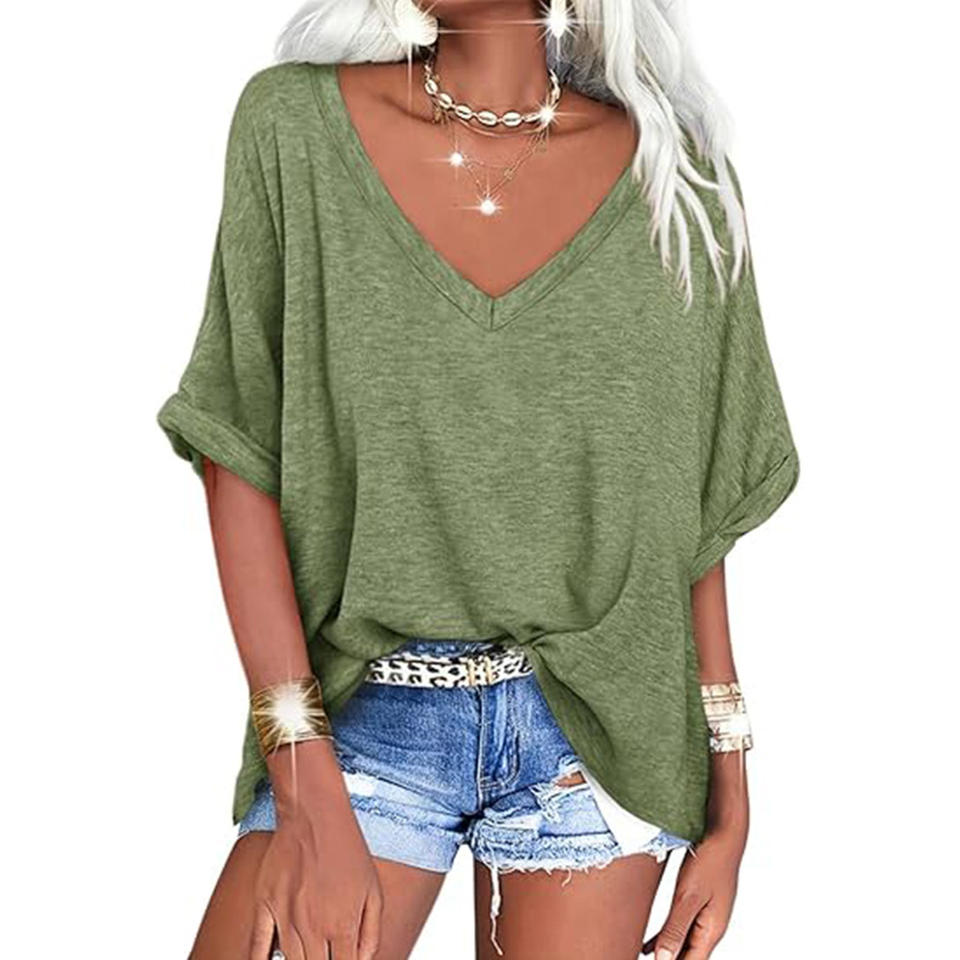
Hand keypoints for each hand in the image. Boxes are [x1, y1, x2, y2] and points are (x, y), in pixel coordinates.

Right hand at [249, 739, 382, 959]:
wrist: (316, 815)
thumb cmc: (347, 850)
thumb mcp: (373, 890)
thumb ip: (371, 931)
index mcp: (341, 924)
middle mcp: (312, 926)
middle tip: (325, 954)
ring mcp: (285, 916)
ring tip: (308, 953)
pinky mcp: (264, 904)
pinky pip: (257, 946)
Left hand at [641, 818, 746, 959]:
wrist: (723, 833)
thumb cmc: (710, 861)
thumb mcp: (689, 896)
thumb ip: (676, 929)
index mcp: (712, 930)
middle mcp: (711, 928)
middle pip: (687, 957)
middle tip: (634, 959)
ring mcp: (706, 915)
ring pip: (683, 944)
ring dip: (664, 952)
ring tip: (641, 957)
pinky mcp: (699, 902)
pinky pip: (680, 928)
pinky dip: (665, 937)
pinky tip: (648, 945)